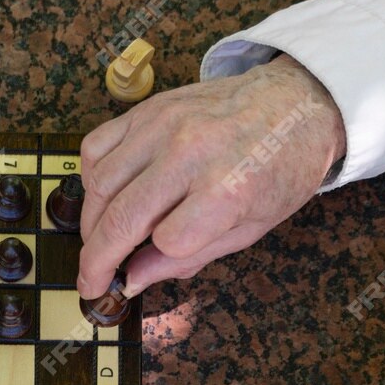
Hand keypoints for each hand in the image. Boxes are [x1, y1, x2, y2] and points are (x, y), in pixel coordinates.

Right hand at [76, 54, 344, 298]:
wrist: (294, 103)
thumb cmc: (279, 169)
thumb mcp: (250, 228)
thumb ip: (189, 257)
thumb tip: (133, 278)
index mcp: (228, 188)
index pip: (167, 242)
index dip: (151, 263)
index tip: (137, 276)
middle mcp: (190, 152)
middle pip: (122, 218)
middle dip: (96, 260)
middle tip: (90, 282)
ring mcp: (164, 126)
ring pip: (100, 184)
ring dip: (90, 222)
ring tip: (98, 242)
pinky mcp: (147, 109)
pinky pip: (96, 146)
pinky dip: (90, 178)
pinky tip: (106, 196)